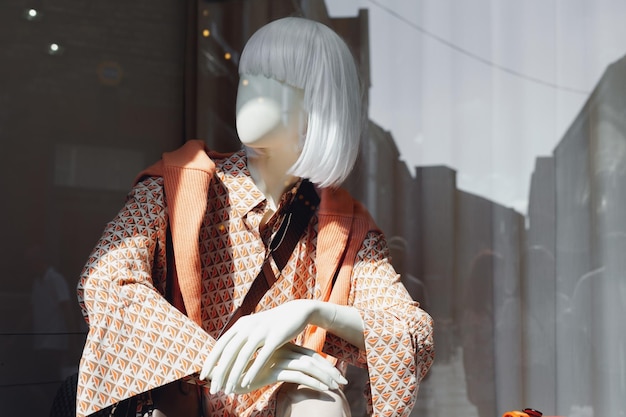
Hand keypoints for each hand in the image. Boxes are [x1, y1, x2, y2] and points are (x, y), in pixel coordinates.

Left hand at [200, 300, 326, 393]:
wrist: (296, 312)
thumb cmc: (272, 325)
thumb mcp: (253, 328)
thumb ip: (240, 339)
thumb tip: (224, 354)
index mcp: (240, 324)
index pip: (220, 345)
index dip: (210, 361)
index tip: (203, 376)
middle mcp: (248, 326)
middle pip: (229, 352)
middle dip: (219, 373)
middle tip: (213, 389)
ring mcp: (261, 331)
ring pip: (243, 356)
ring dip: (234, 375)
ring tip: (228, 390)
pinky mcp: (276, 337)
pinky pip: (262, 357)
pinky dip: (253, 371)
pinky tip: (247, 383)